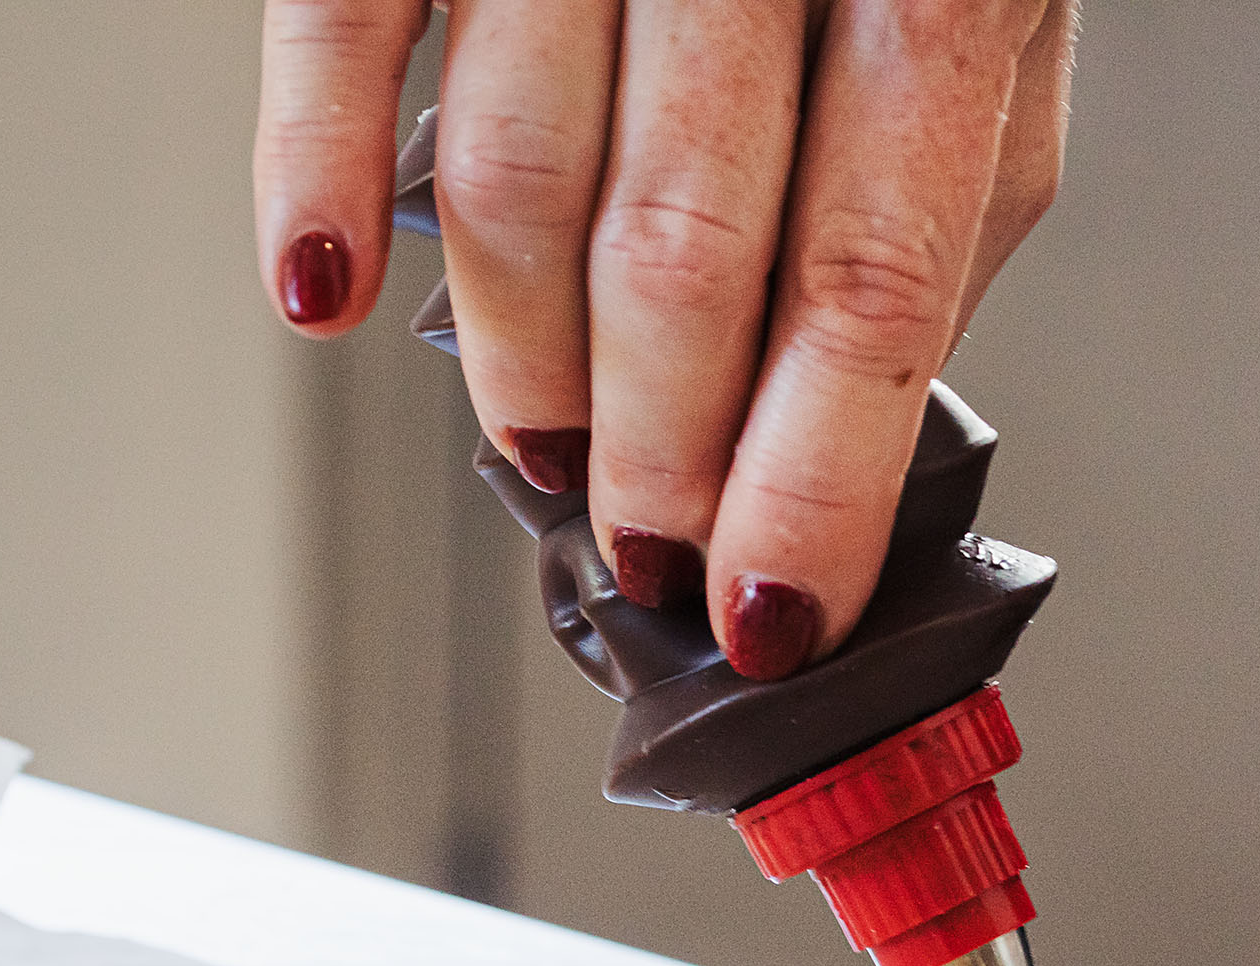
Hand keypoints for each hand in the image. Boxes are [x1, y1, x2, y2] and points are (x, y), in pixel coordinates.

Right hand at [255, 0, 1074, 678]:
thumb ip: (947, 194)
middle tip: (658, 552)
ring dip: (526, 366)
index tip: (774, 612)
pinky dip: (312, 173)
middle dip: (665, 454)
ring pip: (517, 182)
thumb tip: (870, 416)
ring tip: (554, 459)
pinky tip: (323, 287)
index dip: (811, 478)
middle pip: (684, 256)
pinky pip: (344, 25)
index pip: (870, 278)